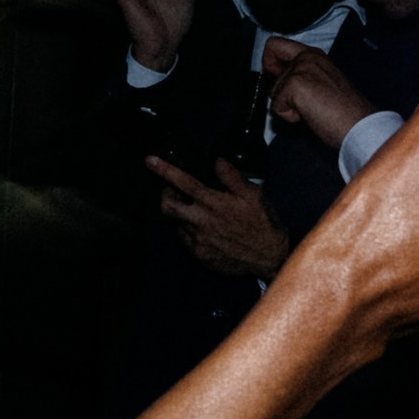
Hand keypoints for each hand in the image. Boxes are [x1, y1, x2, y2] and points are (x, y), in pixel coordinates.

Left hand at [149, 157, 292, 279]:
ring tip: (198, 212)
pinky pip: (187, 240)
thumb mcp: (253, 195)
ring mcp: (199, 241)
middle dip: (165, 195)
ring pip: (176, 223)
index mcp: (213, 203)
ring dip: (182, 214)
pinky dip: (190, 231)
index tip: (150, 160)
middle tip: (175, 191)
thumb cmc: (262, 224)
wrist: (269, 258)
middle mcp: (201, 222)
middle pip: (167, 206)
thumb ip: (232, 177)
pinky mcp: (200, 255)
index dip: (164, 170)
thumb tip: (217, 161)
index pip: (183, 182)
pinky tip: (205, 229)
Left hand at [261, 37, 381, 147]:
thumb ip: (301, 76)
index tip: (276, 76)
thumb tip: (277, 80)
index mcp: (314, 55)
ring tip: (313, 109)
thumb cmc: (344, 112)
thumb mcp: (321, 84)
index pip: (275, 45)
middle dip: (281, 90)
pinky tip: (310, 115)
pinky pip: (276, 107)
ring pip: (273, 91)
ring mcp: (300, 68)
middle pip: (268, 67)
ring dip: (288, 106)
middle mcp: (306, 57)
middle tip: (305, 101)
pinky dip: (290, 116)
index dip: (269, 61)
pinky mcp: (294, 84)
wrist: (357, 124)